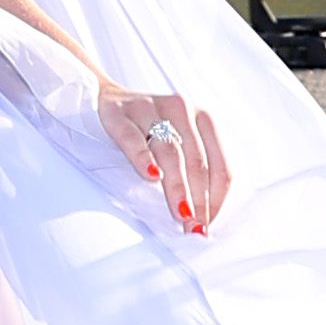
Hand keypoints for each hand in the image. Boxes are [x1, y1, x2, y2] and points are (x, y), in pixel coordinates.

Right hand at [97, 79, 228, 235]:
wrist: (105, 96)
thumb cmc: (149, 129)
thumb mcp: (178, 140)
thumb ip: (193, 170)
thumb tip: (202, 218)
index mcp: (203, 119)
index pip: (220, 165)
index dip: (216, 198)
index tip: (207, 224)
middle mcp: (181, 109)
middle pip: (197, 162)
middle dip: (198, 200)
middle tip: (194, 228)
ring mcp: (149, 108)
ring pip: (170, 153)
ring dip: (177, 187)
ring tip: (180, 214)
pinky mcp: (119, 112)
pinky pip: (133, 138)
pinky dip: (143, 158)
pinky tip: (151, 176)